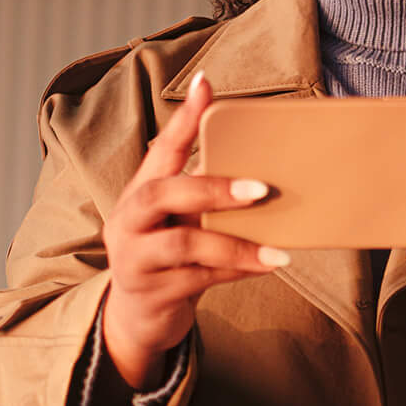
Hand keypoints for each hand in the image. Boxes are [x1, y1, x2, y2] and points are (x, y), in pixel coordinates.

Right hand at [100, 72, 284, 387]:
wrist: (138, 320)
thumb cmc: (169, 259)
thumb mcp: (179, 221)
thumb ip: (203, 197)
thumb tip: (264, 170)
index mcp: (139, 194)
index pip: (160, 150)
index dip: (183, 119)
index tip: (206, 85)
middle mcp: (128, 222)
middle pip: (161, 194)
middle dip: (212, 188)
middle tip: (261, 189)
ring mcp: (134, 260)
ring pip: (182, 244)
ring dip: (235, 244)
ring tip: (277, 251)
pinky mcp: (151, 295)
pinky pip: (198, 279)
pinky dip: (235, 270)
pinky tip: (266, 265)